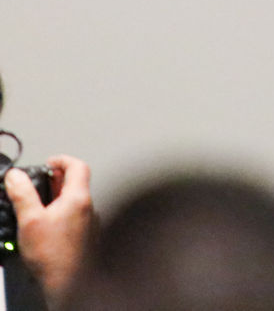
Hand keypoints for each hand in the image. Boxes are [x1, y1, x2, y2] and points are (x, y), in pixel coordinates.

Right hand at [6, 154, 94, 304]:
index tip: (47, 162)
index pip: (78, 165)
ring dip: (57, 196)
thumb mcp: (30, 220)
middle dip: (55, 179)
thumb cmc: (53, 255)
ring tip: (38, 204)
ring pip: (74, 200)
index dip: (62, 159)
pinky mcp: (85, 236)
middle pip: (76, 182)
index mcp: (79, 198)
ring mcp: (89, 222)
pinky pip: (74, 216)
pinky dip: (61, 212)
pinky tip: (45, 224)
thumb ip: (23, 195)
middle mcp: (88, 207)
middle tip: (38, 183)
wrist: (69, 283)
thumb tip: (16, 176)